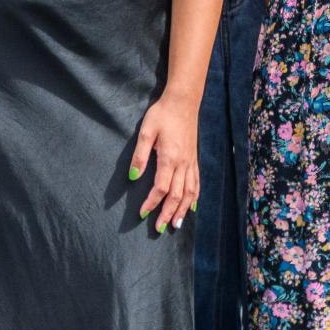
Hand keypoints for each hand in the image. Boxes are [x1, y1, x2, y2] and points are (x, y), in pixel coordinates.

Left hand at [131, 93, 199, 235]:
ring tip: (176, 224)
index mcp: (170, 158)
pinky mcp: (194, 158)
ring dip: (182, 210)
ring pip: (189, 192)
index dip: (151, 203)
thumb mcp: (146, 131)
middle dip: (168, 214)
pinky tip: (192, 206)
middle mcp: (183, 164)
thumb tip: (133, 176)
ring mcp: (191, 162)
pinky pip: (196, 182)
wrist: (183, 101)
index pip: (161, 188)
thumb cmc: (162, 114)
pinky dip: (194, 197)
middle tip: (159, 228)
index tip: (142, 214)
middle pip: (177, 196)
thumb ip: (140, 155)